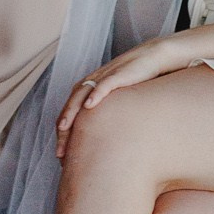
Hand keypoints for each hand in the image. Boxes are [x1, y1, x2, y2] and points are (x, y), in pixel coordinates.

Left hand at [55, 35, 186, 156]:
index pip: (69, 113)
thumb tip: (104, 141)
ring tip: (64, 128)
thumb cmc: (137, 82)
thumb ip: (107, 115)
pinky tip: (89, 105)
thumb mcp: (118, 101)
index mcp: (88, 90)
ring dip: (71, 112)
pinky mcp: (118, 74)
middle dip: (62, 129)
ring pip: (80, 95)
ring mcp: (103, 77)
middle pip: (70, 106)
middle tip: (59, 151)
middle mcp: (91, 83)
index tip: (62, 155)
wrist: (154, 58)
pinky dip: (95, 94)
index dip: (63, 133)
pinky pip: (103, 84)